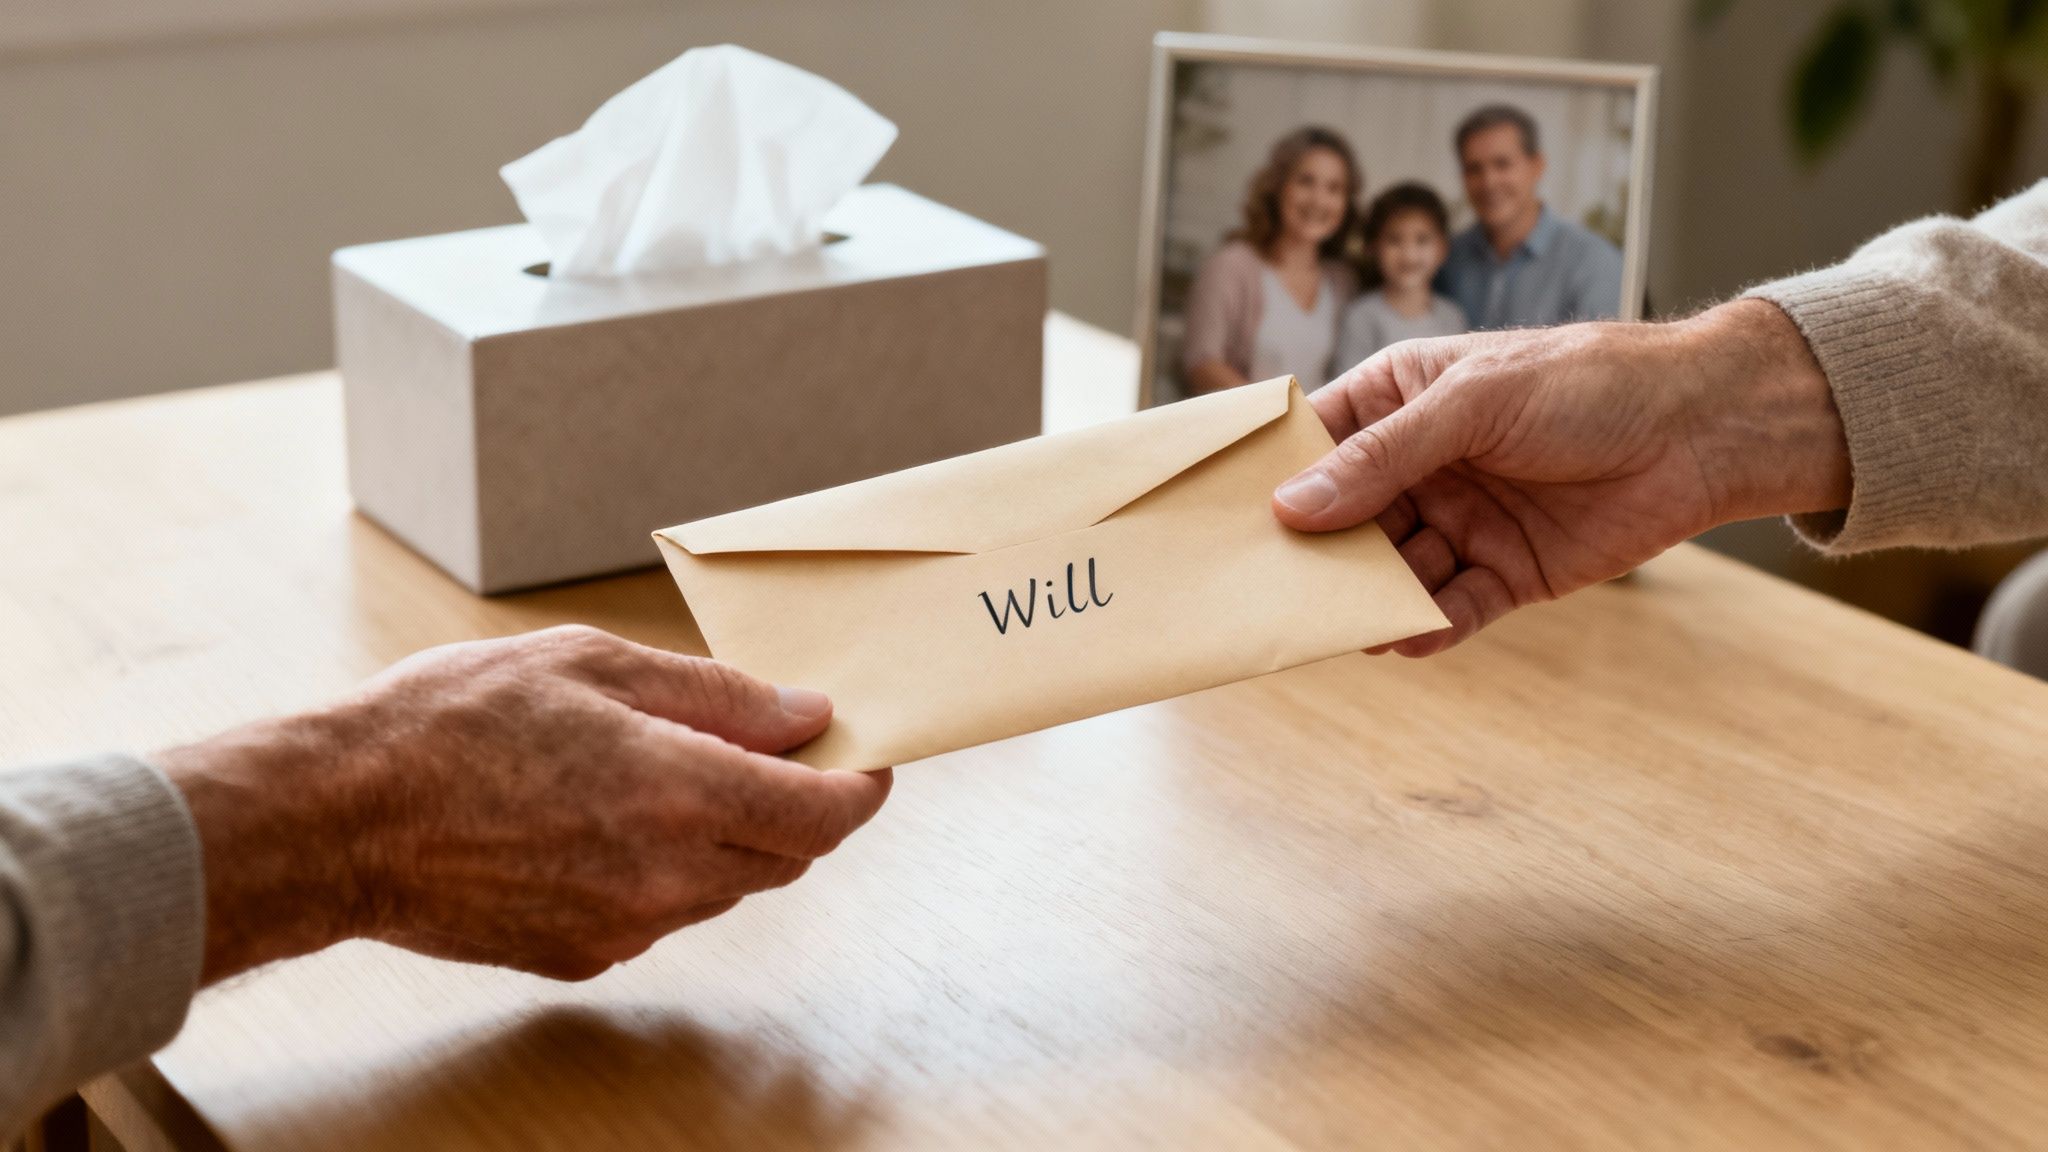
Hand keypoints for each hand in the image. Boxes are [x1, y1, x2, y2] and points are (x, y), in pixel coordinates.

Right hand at [158, 625, 890, 982]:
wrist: (336, 821)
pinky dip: (668, 869)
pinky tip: (607, 822)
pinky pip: (663, 913)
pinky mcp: (585, 956)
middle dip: (799, 805)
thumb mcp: (591, 665)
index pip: (823, 813)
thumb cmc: (449, 723)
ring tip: (666, 773)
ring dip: (730, 835)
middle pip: (786, 855)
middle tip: (774, 749)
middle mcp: (667, 875)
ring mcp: (626, 927)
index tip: (869, 760)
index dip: (862, 786)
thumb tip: (805, 715)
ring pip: (727, 886)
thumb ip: (716, 695)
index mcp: (679, 792)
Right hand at [1272, 299, 1851, 654]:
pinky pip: (1451, 609)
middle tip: (1270, 593)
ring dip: (1368, 599)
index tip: (1220, 519)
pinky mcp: (1506, 573)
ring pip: (1392, 573)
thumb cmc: (1588, 382)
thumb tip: (1293, 507)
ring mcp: (1461, 521)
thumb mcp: (1473, 403)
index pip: (1314, 444)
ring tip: (1341, 624)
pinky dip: (1428, 626)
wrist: (1704, 426)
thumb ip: (1384, 458)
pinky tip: (1409, 635)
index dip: (1270, 480)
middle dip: (1313, 556)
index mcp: (1399, 402)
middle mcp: (1421, 466)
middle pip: (1343, 522)